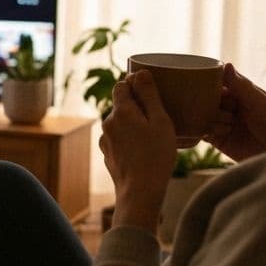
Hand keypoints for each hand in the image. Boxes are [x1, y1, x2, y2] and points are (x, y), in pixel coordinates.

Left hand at [100, 71, 175, 231]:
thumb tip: (140, 73)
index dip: (135, 84)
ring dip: (133, 124)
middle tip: (158, 115)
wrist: (140, 192)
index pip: (122, 86)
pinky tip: (144, 150)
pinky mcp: (108, 155)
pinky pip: (119, 139)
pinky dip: (129, 140)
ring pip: (120, 123)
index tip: (150, 90)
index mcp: (121, 111)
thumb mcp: (160, 121)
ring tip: (153, 135)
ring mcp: (105, 140)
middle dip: (137, 106)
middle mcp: (108, 123)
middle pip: (121, 105)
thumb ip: (149, 95)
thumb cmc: (155, 155)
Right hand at [205, 64, 265, 161]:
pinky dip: (205, 131)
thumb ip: (241, 86)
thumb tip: (226, 64)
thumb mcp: (259, 102)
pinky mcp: (218, 139)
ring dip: (213, 118)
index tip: (208, 83)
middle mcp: (230, 106)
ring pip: (203, 114)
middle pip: (208, 98)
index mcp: (241, 93)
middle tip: (226, 109)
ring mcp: (223, 123)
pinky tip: (223, 132)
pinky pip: (202, 132)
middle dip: (211, 101)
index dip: (212, 81)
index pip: (219, 81)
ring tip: (230, 125)